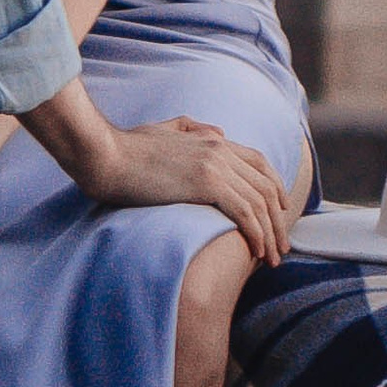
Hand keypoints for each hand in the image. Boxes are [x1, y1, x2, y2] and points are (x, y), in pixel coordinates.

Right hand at [82, 111, 297, 264]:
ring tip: (271, 258)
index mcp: (212, 139)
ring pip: (259, 202)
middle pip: (265, 186)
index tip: (279, 214)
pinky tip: (256, 251)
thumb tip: (218, 131)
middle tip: (279, 247)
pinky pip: (245, 212)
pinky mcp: (207, 183)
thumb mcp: (163, 130)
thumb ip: (191, 128)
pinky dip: (256, 233)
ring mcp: (216, 165)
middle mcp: (220, 148)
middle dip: (278, 219)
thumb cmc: (126, 147)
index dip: (275, 189)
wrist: (107, 155)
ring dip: (270, 234)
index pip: (259, 163)